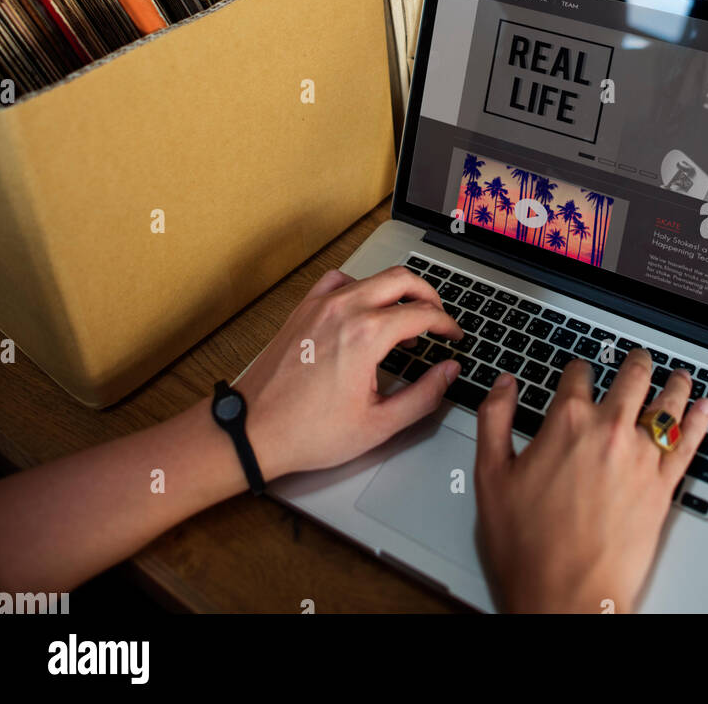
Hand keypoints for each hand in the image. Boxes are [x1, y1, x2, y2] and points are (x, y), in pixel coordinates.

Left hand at [234, 266, 462, 480]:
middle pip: (402, 279)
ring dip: (396, 292)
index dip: (447, 324)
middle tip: (438, 319)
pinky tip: (363, 309)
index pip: (423, 313)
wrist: (253, 430)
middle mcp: (344, 309)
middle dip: (429, 295)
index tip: (453, 337)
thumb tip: (448, 372)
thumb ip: (424, 396)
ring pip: (372, 277)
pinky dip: (360, 288)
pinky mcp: (304, 309)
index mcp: (366, 335)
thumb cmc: (307, 431)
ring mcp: (321, 304)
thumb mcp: (378, 425)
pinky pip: (339, 281)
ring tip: (405, 320)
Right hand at [475, 350, 707, 613]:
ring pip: (665, 404)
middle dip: (635, 363)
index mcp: (566, 421)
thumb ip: (495, 419)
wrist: (567, 594)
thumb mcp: (491, 475)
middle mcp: (608, 430)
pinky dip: (699, 422)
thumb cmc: (528, 545)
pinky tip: (705, 408)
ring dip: (672, 384)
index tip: (579, 371)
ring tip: (676, 375)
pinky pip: (688, 444)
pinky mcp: (663, 487)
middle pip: (631, 378)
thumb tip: (504, 384)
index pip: (578, 374)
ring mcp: (640, 457)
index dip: (578, 369)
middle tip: (638, 359)